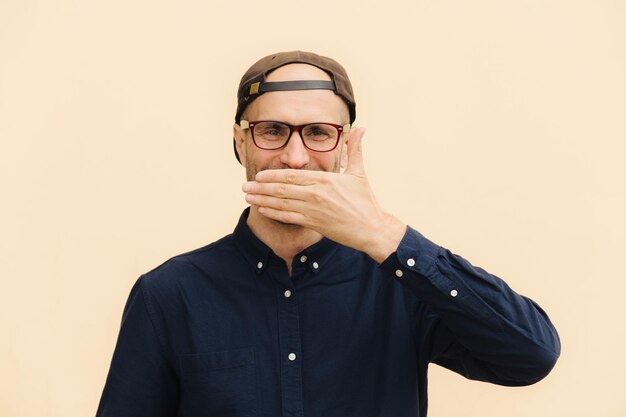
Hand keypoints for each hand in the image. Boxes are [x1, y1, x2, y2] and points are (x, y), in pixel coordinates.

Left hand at [242, 127, 405, 262]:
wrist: (371, 229)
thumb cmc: (365, 201)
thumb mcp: (359, 172)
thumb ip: (355, 149)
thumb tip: (360, 128)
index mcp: (324, 179)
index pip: (292, 175)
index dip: (273, 174)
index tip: (259, 174)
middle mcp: (315, 194)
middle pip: (282, 188)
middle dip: (261, 187)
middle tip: (245, 186)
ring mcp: (313, 210)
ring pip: (281, 203)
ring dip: (262, 200)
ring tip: (248, 197)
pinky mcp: (314, 224)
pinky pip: (288, 218)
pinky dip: (274, 213)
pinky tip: (262, 210)